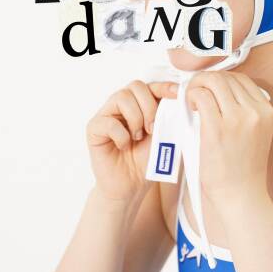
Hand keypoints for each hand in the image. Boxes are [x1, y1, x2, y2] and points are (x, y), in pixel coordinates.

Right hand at [86, 79, 177, 201]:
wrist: (132, 186)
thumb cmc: (148, 160)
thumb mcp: (166, 135)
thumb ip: (171, 116)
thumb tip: (179, 99)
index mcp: (141, 104)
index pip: (152, 86)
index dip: (165, 87)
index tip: (177, 94)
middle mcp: (122, 105)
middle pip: (136, 86)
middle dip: (149, 106)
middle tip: (152, 129)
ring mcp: (107, 114)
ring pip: (121, 97)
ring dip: (135, 119)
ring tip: (138, 137)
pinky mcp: (94, 128)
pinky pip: (109, 121)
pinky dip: (121, 135)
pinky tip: (123, 146)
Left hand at [185, 71, 272, 206]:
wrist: (241, 195)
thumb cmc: (242, 168)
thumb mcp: (255, 133)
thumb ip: (244, 111)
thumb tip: (218, 92)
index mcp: (266, 111)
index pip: (241, 79)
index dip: (221, 80)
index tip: (209, 89)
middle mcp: (255, 111)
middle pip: (226, 78)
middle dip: (206, 80)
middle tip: (194, 92)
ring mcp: (238, 118)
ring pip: (213, 81)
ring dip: (197, 85)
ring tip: (191, 100)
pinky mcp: (218, 128)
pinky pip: (201, 96)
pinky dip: (191, 96)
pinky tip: (189, 107)